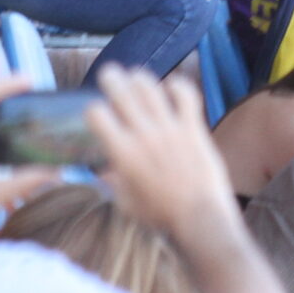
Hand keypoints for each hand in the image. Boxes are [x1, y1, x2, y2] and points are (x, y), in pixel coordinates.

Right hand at [86, 66, 236, 237]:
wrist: (200, 218)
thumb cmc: (160, 216)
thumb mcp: (126, 203)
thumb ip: (113, 182)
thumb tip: (104, 171)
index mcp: (122, 153)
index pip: (97, 114)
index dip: (93, 109)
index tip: (97, 112)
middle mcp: (143, 135)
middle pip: (121, 91)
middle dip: (111, 78)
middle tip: (110, 75)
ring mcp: (170, 128)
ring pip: (150, 88)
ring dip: (140, 77)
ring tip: (136, 76)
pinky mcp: (193, 127)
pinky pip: (186, 94)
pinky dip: (177, 85)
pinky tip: (172, 86)